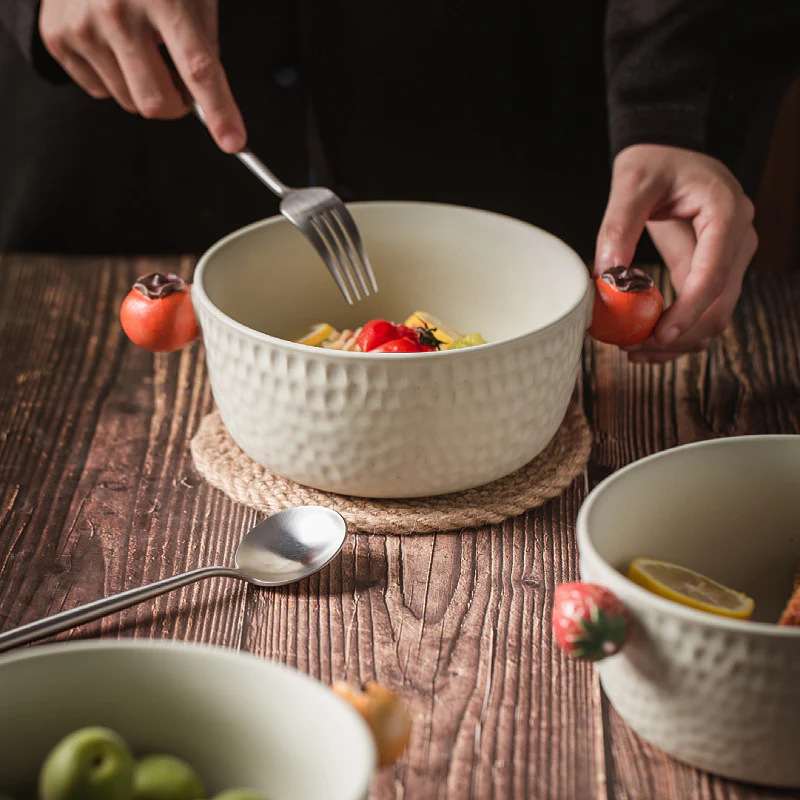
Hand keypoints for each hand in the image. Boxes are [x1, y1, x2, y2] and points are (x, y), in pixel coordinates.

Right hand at [39, 0, 245, 152]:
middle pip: (157, 102)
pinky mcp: (57, 37)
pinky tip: (112, 43)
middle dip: (176, 105)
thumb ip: (205, 42)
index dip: (219, 110)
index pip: (198, 68)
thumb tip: (207, 98)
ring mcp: (82, 26)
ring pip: (129, 102)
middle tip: (179, 83)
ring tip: (140, 48)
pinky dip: (115, 77)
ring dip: (144, 89)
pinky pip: (100, 91)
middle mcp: (117, 12)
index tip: (233, 142)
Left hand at [595, 144, 757, 362]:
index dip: (688, 311)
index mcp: (726, 213)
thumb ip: (618, 226)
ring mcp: (731, 259)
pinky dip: (679, 332)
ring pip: (715, 317)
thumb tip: (605, 275)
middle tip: (632, 349)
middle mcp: (738, 240)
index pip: (713, 274)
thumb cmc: (655, 162)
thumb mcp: (631, 182)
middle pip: (720, 306)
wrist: (670, 155)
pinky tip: (647, 341)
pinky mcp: (715, 272)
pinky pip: (703, 311)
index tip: (660, 336)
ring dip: (679, 342)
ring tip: (634, 351)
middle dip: (679, 336)